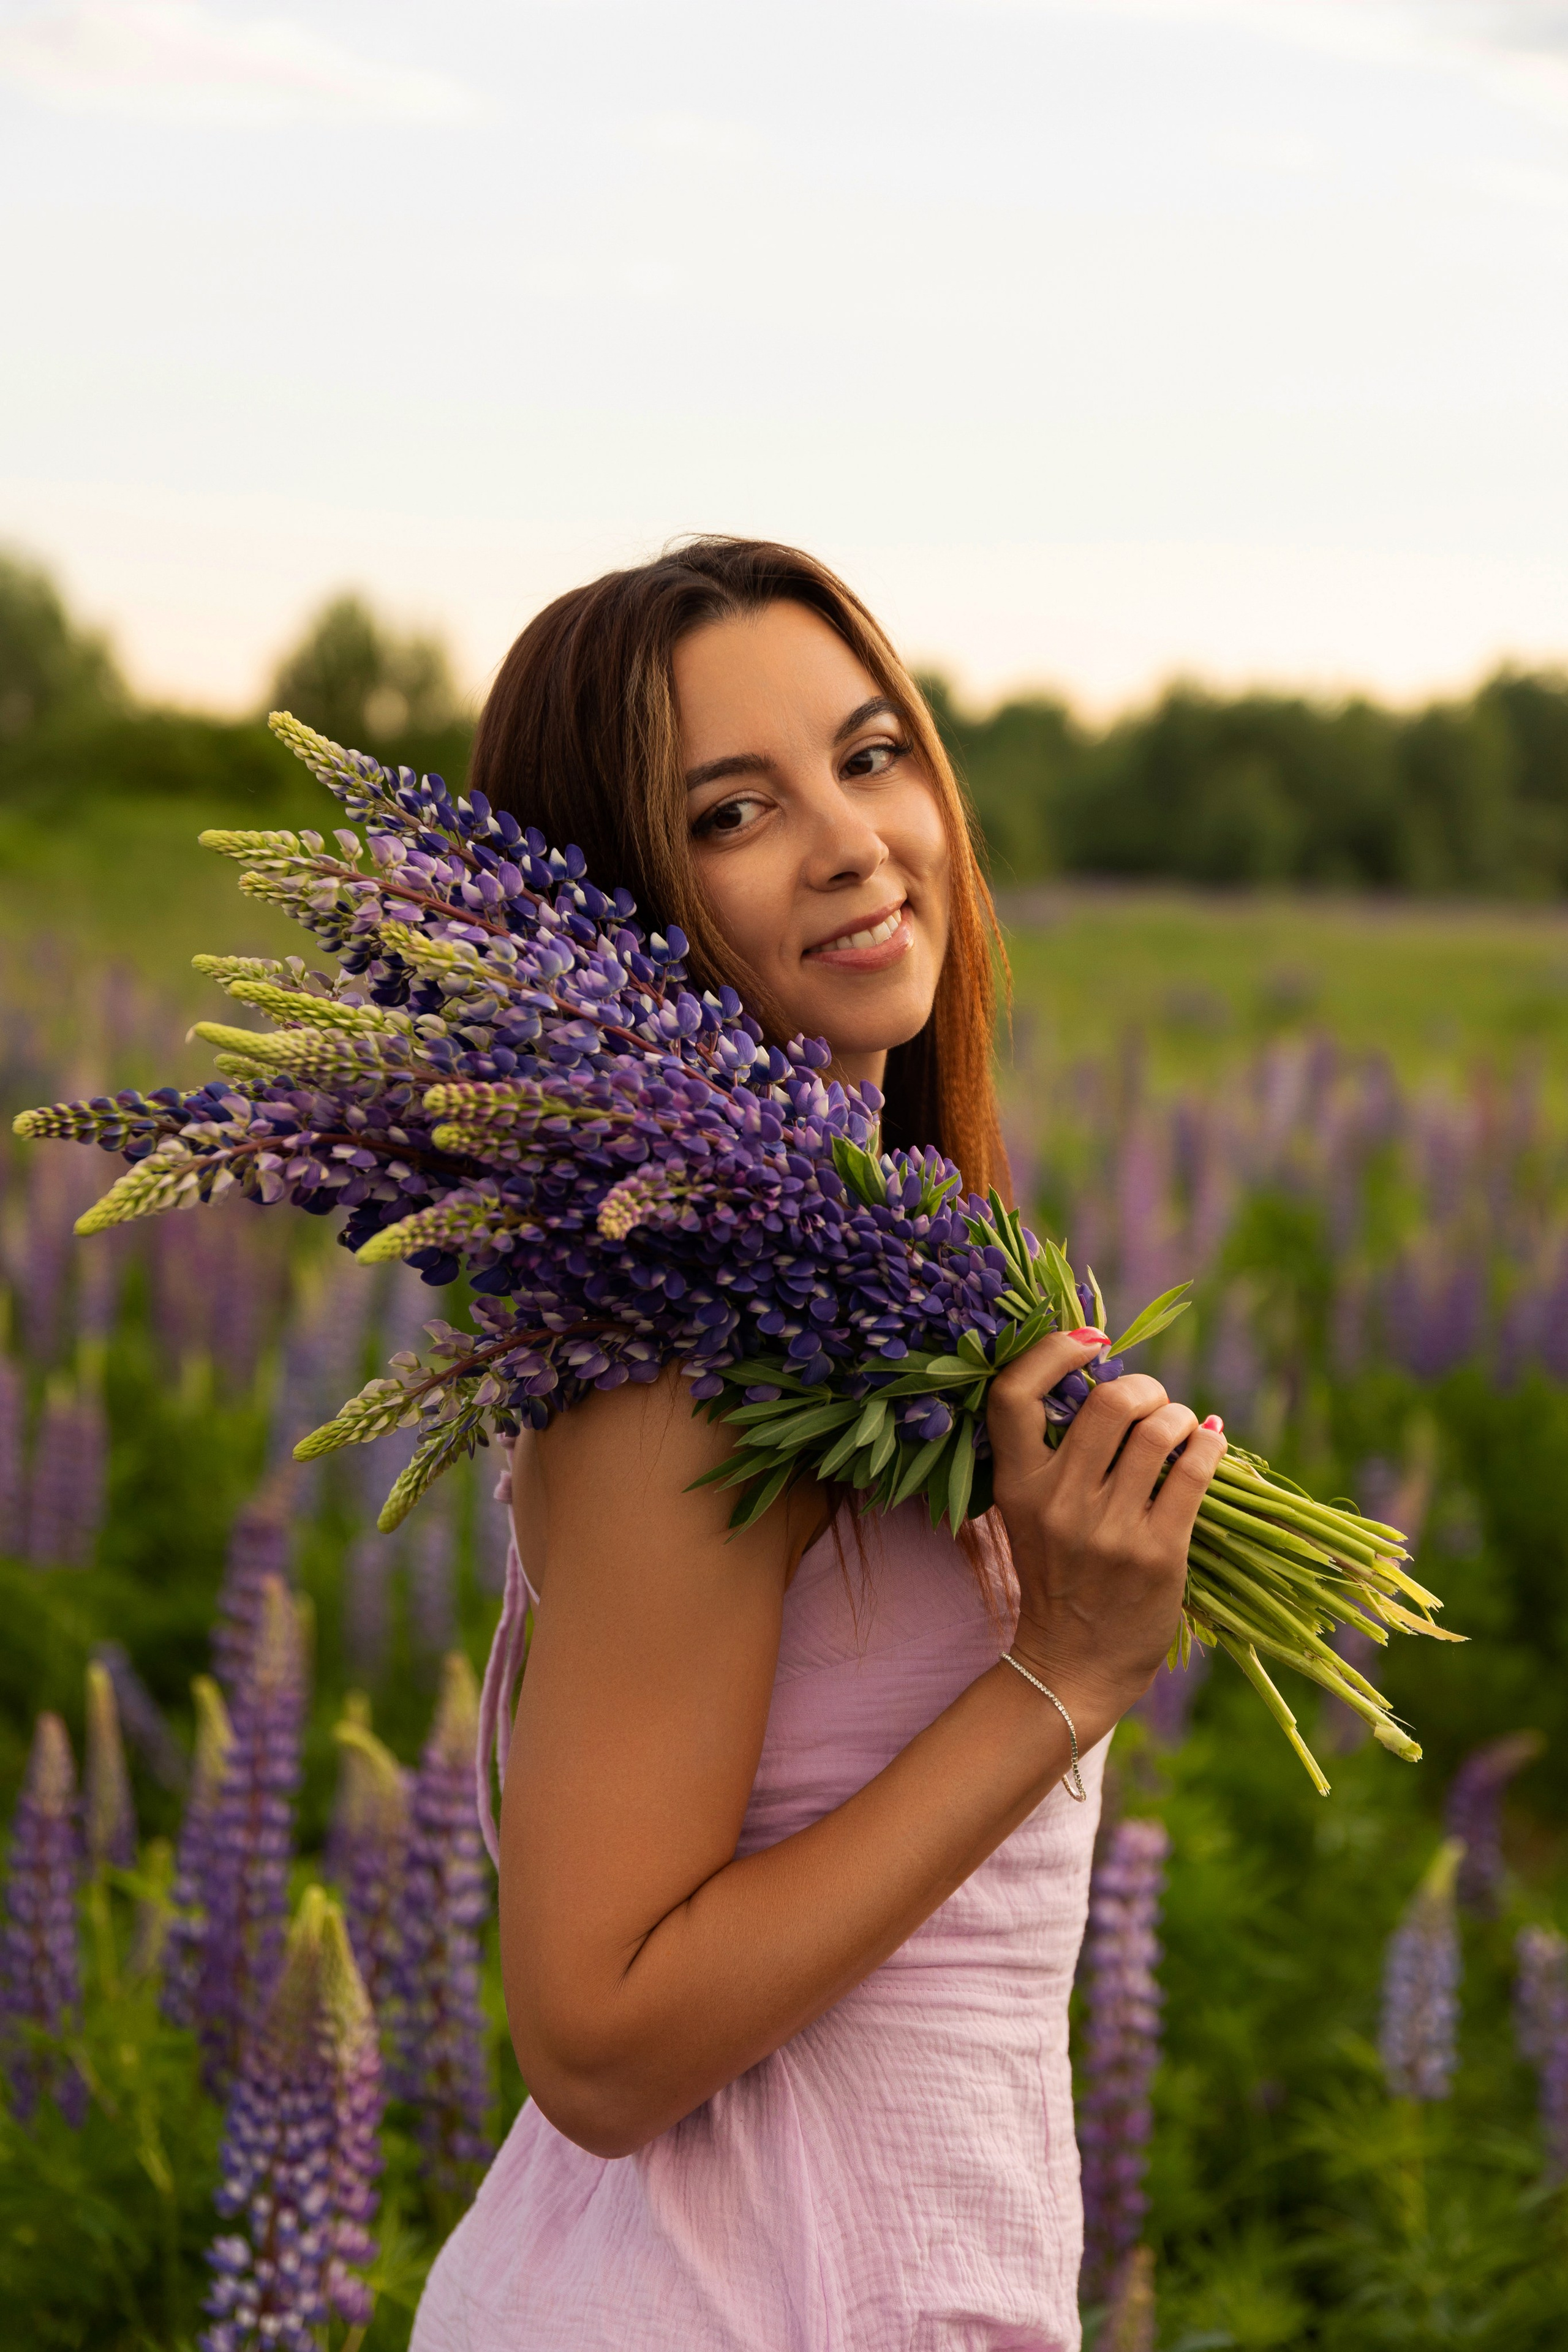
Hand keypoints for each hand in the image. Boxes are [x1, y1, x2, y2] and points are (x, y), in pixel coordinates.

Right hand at [985, 1330, 1225, 1745]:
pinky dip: (1208, 1445)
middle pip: (1107, 1401)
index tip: (1090, 1341)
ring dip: (1180, 1416)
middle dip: (1144, 1386)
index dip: (1051, 1352)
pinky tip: (1208, 1443)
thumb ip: (1055, 1456)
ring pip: (1159, 1430)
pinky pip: (1193, 1471)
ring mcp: (1108, 1528)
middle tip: (1153, 1401)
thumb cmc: (1057, 1577)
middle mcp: (1058, 1501)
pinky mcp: (1156, 1552)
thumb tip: (1112, 1382)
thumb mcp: (1032, 1514)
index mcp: (1017, 1485)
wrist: (1071, 1665)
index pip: (1012, 1394)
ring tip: (1182, 1430)